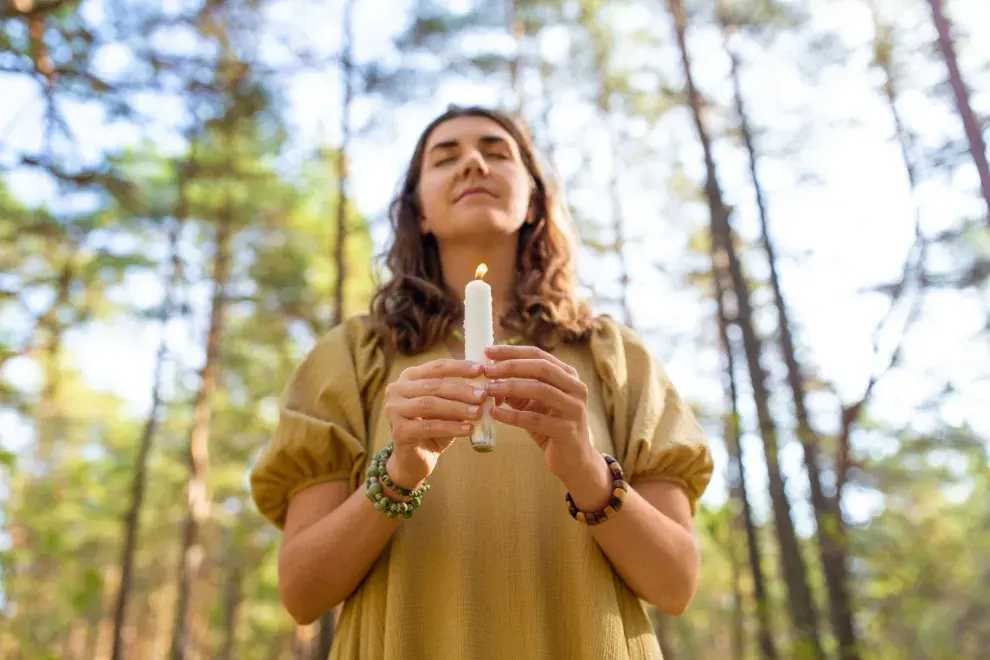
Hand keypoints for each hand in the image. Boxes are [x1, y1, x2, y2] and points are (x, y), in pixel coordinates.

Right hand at [383, 358, 486, 488]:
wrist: (415, 460)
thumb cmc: (434, 429)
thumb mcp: (449, 409)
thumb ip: (462, 396)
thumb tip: (488, 387)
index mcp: (409, 377)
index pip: (437, 367)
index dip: (460, 367)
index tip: (481, 370)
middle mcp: (397, 390)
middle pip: (434, 386)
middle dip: (461, 390)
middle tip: (483, 395)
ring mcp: (394, 410)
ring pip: (430, 404)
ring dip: (457, 408)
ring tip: (478, 412)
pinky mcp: (399, 431)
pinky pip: (429, 426)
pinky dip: (450, 428)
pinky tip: (468, 430)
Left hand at [484, 345, 599, 483]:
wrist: (573, 460)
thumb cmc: (551, 426)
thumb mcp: (533, 404)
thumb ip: (517, 389)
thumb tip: (490, 375)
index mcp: (569, 375)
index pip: (538, 355)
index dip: (512, 352)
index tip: (488, 351)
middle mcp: (576, 388)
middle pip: (541, 368)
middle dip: (511, 366)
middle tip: (487, 370)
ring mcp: (574, 409)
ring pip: (540, 390)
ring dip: (510, 388)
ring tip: (488, 390)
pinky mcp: (567, 430)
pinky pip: (535, 419)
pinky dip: (512, 415)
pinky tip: (495, 413)